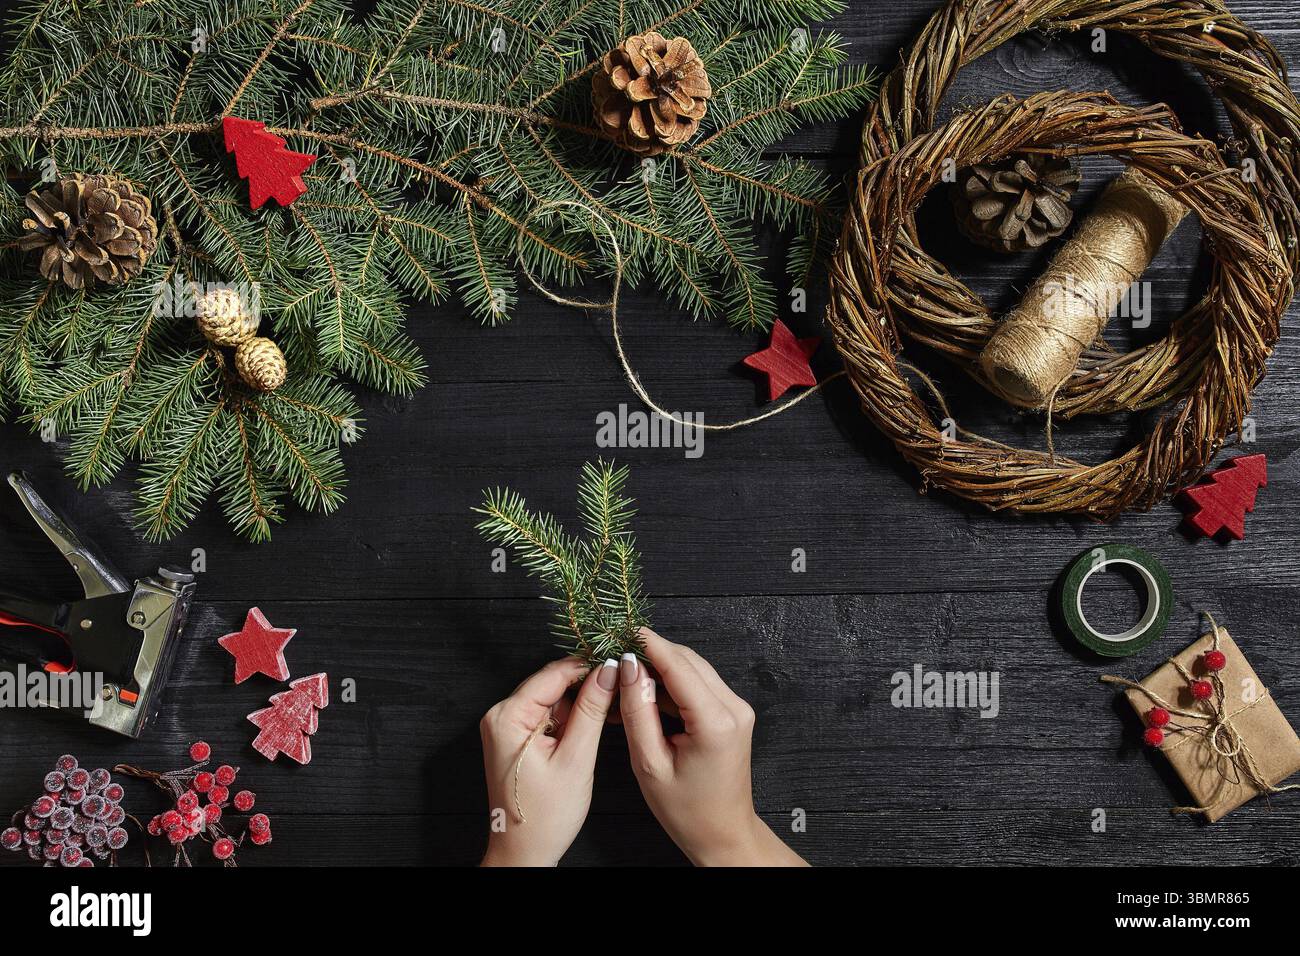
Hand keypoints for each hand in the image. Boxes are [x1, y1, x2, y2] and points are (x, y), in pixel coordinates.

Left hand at [480, 656, 619, 865]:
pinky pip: (545, 716)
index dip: (590, 667)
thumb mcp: (576, 758)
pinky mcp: (514, 738)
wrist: (524, 853)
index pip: (553, 673)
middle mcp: (499, 715)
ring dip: (578, 707)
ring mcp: (504, 727)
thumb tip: (610, 671)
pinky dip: (567, 721)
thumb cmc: (546, 816)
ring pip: (551, 699)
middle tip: (617, 695)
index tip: (621, 666)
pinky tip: (583, 736)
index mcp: (507, 716)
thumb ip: (592, 710)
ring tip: (600, 724)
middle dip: (585, 688)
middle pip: (551, 683)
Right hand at [618, 628, 806, 865]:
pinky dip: (672, 685)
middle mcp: (734, 708)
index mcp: (716, 722)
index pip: (678, 666)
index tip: (621, 630)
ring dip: (660, 669)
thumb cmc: (687, 810)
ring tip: (624, 681)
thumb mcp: (649, 763)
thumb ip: (637, 712)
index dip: (647, 644)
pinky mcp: (732, 713)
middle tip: (615, 656)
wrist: (723, 833)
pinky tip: (645, 695)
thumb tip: (628, 668)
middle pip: (688, 661)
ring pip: (693, 670)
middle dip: (651, 654)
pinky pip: (699, 685)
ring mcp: (737, 709)